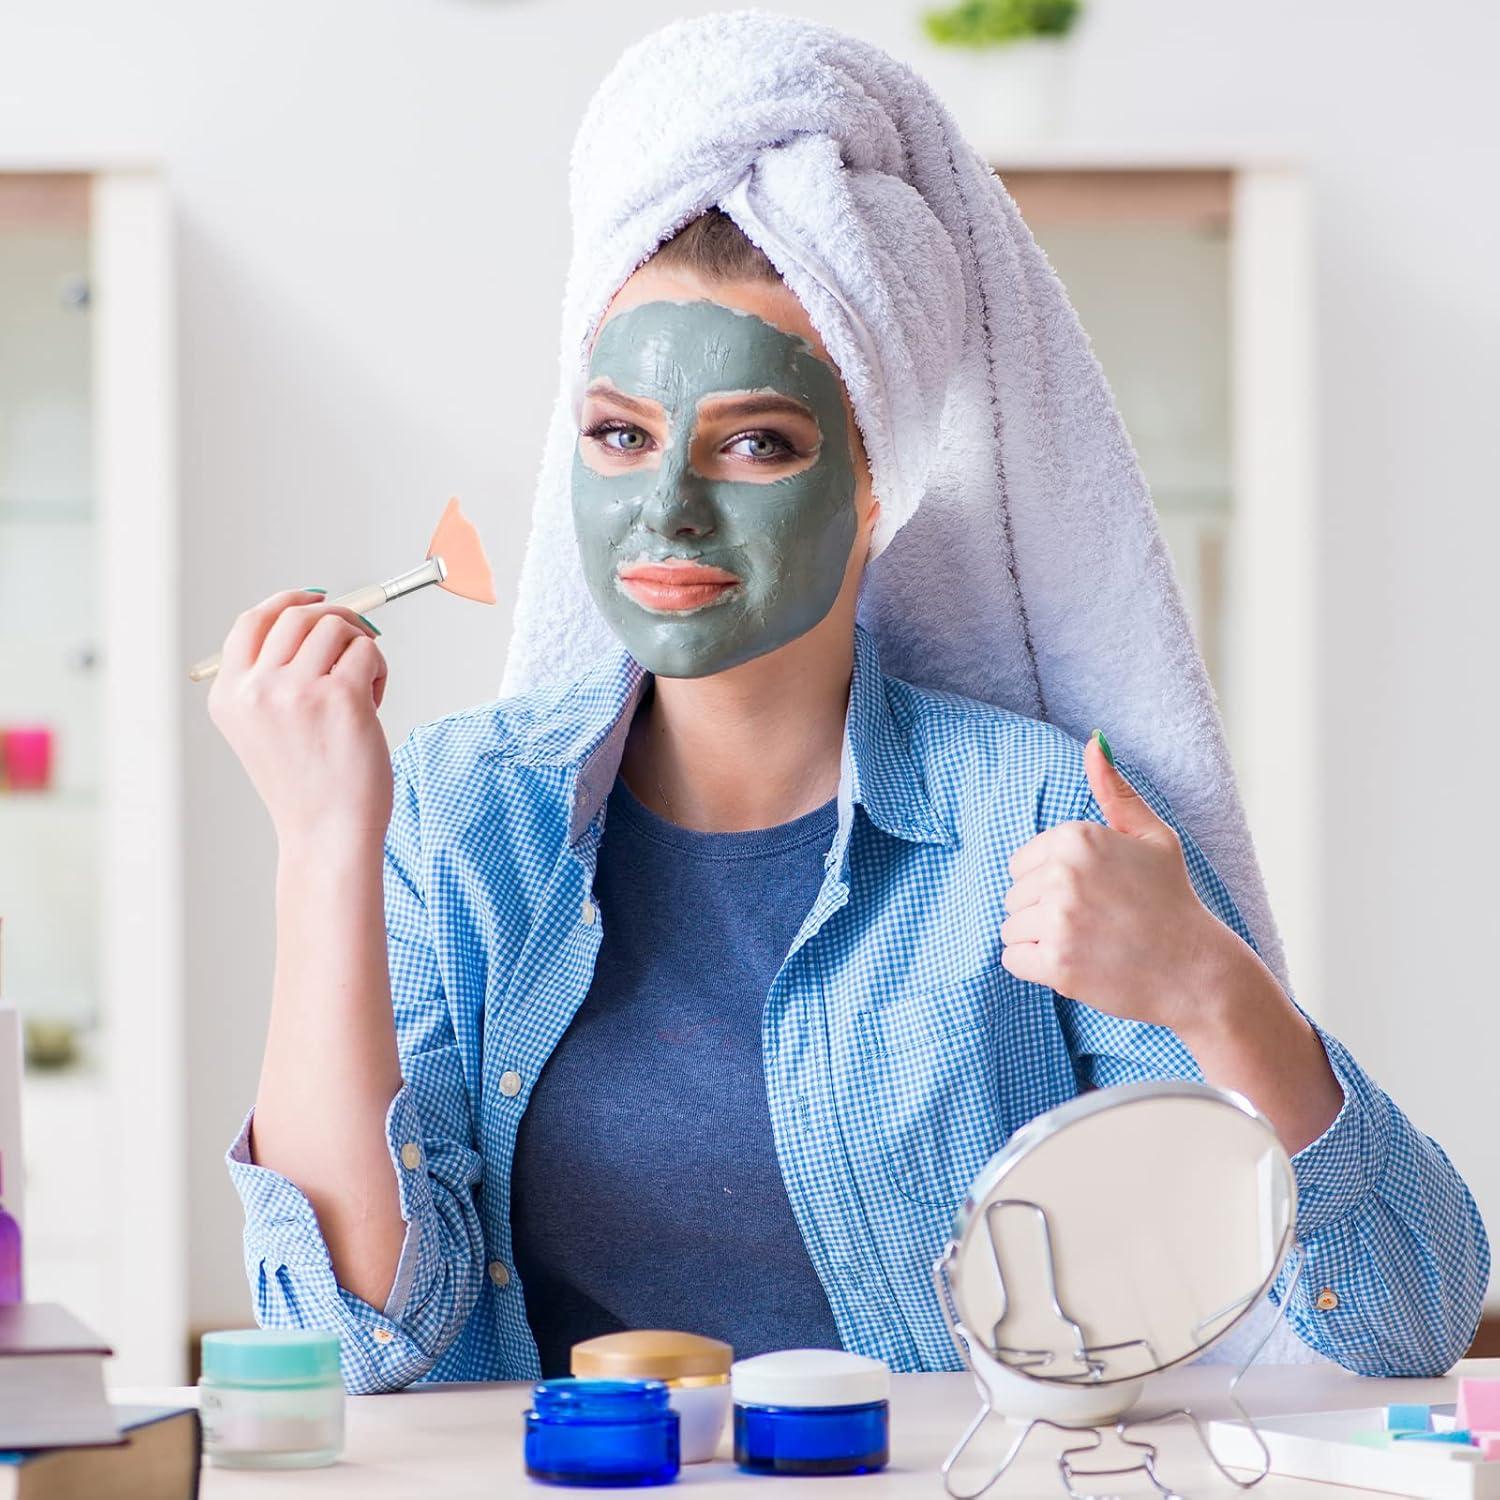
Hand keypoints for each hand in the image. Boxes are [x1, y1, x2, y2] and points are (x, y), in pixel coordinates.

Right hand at [207, 589, 392, 846]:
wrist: (327, 835)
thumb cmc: (310, 785)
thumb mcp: (266, 729)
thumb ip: (274, 677)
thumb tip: (316, 617)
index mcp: (229, 695)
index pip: (252, 621)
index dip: (287, 601)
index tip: (317, 598)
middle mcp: (255, 689)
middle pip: (297, 616)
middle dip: (336, 620)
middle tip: (358, 641)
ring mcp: (295, 691)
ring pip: (336, 628)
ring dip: (359, 649)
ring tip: (363, 689)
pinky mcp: (340, 697)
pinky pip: (367, 651)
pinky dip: (378, 669)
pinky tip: (374, 703)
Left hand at [999, 732, 1239, 1035]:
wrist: (1196, 969)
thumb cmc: (1171, 899)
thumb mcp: (1152, 835)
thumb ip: (1115, 790)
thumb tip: (1093, 741)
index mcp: (1077, 837)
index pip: (1021, 863)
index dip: (1050, 883)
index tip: (1091, 894)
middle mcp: (1062, 873)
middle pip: (1014, 896)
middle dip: (1044, 912)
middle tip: (1095, 921)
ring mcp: (1059, 919)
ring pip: (1011, 929)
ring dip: (1040, 941)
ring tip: (1088, 942)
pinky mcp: (1056, 963)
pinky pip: (1013, 960)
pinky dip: (1038, 967)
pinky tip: (1078, 963)